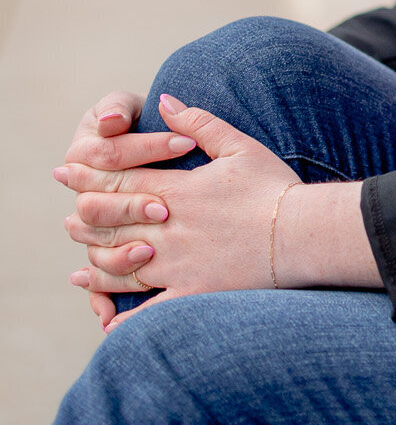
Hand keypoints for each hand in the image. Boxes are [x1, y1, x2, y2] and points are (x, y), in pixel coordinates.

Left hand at [56, 94, 299, 327]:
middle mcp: (167, 228)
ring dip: (95, 262)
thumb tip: (164, 102)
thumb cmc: (273, 188)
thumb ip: (198, 123)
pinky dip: (125, 318)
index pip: (118, 179)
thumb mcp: (239, 146)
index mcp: (177, 191)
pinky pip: (148, 310)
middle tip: (68, 219)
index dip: (87, 175)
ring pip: (118, 265)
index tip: (65, 172)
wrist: (300, 235)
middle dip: (83, 218)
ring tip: (80, 262)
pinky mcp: (190, 294)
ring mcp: (176, 264)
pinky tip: (109, 322)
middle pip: (108, 222)